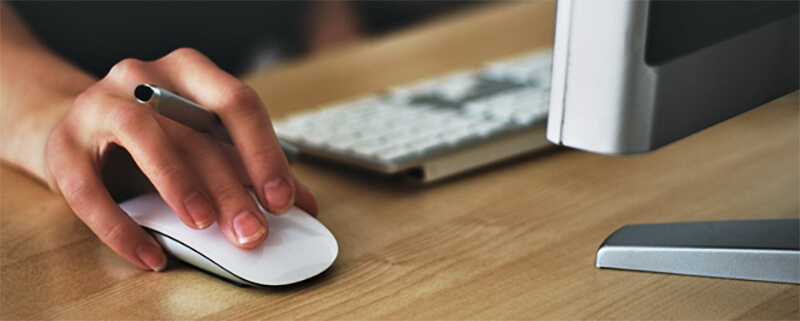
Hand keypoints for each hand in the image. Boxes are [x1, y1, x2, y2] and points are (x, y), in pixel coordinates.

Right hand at [45, 48, 317, 270]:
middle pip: (195, 130)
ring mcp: (98, 106)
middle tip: (252, 231)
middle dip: (230, 186)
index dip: (263, 152)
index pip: (237, 103)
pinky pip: (89, 190)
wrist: (78, 131)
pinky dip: (122, 228)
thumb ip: (249, 168)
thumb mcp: (204, 144)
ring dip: (178, 183)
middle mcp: (143, 78)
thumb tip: (304, 204)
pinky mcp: (62, 146)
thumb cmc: (154, 137)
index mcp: (189, 72)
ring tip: (204, 225)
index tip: (283, 199)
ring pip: (143, 136)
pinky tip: (151, 255)